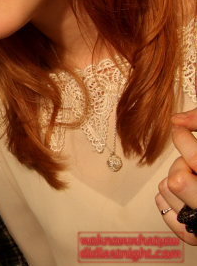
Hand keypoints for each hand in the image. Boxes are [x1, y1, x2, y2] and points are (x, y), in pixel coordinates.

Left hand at [156, 109, 196, 244]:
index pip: (195, 160)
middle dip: (182, 165)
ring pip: (165, 188)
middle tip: (194, 164)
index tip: (179, 127)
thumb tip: (177, 120)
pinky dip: (168, 195)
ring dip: (175, 178)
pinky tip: (183, 194)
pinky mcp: (192, 235)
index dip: (182, 138)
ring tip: (195, 180)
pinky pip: (161, 204)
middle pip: (176, 180)